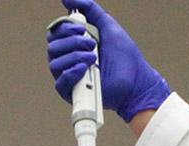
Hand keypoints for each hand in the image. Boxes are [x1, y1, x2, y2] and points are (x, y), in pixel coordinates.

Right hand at [47, 0, 170, 121]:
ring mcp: (69, 77)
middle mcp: (67, 60)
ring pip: (55, 64)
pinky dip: (71, 73)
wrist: (135, 79)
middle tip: (92, 44)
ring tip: (94, 58)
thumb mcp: (106, 24)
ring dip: (75, 56)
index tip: (81, 28)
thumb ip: (88, 8)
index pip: (54, 33)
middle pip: (52, 47)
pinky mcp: (72, 94)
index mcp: (72, 44)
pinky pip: (60, 83)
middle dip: (72, 42)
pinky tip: (85, 69)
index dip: (65, 29)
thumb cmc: (123, 55)